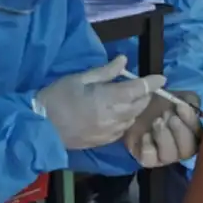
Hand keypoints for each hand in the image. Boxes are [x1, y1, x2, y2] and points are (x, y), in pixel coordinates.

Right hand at [36, 56, 164, 149]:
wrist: (40, 126)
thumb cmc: (57, 97)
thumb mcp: (79, 78)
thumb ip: (105, 72)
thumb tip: (124, 61)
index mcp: (108, 98)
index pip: (138, 89)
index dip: (152, 82)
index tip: (162, 77)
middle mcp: (114, 117)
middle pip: (139, 104)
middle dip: (144, 94)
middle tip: (141, 85)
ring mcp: (109, 131)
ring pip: (132, 118)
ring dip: (135, 107)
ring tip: (130, 97)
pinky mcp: (103, 141)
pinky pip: (122, 129)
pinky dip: (126, 119)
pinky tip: (118, 113)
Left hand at [124, 92, 202, 167]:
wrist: (131, 104)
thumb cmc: (156, 100)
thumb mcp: (176, 94)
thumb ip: (189, 100)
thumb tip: (194, 105)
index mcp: (191, 132)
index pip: (200, 134)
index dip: (191, 121)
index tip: (180, 106)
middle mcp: (179, 147)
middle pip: (188, 150)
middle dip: (179, 131)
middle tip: (166, 115)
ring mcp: (162, 154)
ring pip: (169, 156)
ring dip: (164, 137)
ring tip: (156, 122)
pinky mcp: (145, 158)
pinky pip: (150, 160)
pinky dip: (148, 146)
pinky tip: (145, 134)